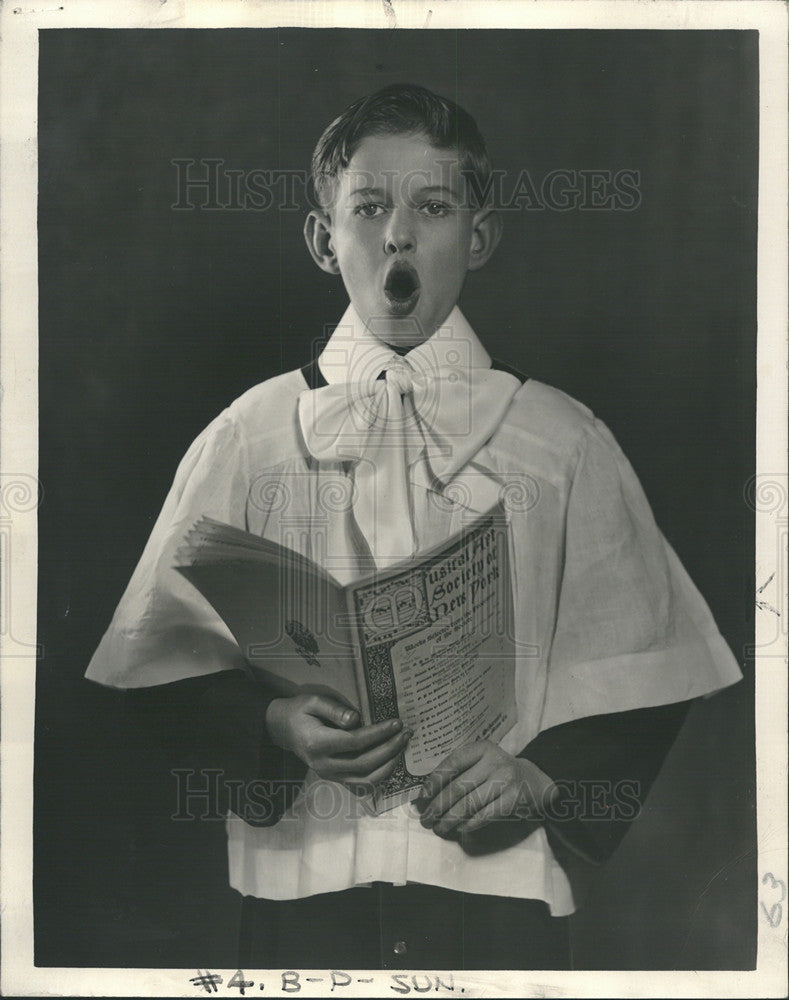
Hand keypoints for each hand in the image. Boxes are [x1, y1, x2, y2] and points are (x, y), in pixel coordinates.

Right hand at [265, 694, 411, 793]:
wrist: (284, 729)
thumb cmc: (300, 712)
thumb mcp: (313, 702)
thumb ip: (334, 710)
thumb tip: (356, 719)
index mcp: (317, 744)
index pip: (354, 742)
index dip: (378, 734)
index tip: (396, 723)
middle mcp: (323, 764)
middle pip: (363, 763)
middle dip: (389, 749)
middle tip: (406, 733)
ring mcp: (329, 775)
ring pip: (365, 779)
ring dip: (388, 765)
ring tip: (402, 746)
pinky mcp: (335, 779)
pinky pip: (361, 784)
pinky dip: (379, 776)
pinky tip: (391, 760)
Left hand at [418, 740, 557, 836]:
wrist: (533, 781)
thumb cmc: (498, 772)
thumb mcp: (482, 761)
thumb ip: (460, 770)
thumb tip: (427, 793)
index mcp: (482, 748)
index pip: (453, 763)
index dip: (435, 780)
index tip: (423, 796)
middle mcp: (494, 762)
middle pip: (459, 787)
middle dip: (438, 806)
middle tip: (425, 819)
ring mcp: (506, 781)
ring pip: (470, 804)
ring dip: (450, 819)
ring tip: (438, 827)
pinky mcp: (514, 800)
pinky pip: (485, 816)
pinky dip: (469, 825)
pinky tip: (459, 829)